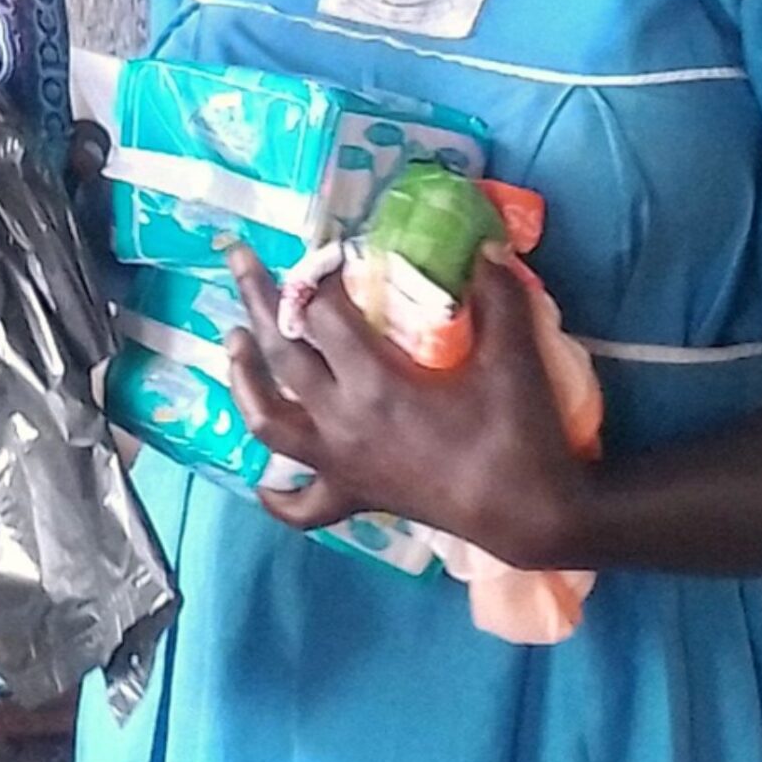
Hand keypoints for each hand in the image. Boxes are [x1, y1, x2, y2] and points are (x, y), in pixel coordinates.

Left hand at [223, 243, 587, 567]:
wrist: (529, 515)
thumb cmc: (518, 434)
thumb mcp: (514, 356)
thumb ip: (498, 294)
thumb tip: (486, 246)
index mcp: (375, 384)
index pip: (325, 317)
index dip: (319, 277)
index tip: (326, 248)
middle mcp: (343, 422)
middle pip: (282, 355)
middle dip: (260, 302)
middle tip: (240, 260)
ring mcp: (342, 463)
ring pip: (268, 422)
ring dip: (244, 380)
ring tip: (232, 341)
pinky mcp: (356, 497)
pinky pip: (303, 505)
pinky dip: (276, 495)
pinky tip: (261, 481)